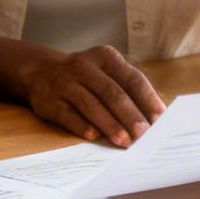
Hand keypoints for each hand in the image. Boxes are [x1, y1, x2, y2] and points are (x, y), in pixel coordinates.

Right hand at [22, 46, 165, 146]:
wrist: (39, 71)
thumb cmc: (84, 77)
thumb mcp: (104, 72)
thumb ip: (127, 90)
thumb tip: (154, 119)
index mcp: (105, 57)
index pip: (131, 78)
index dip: (147, 99)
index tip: (160, 119)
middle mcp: (84, 67)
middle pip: (112, 93)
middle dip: (130, 115)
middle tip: (144, 134)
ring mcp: (64, 83)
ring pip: (91, 105)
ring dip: (110, 125)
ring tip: (124, 141)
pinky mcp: (48, 101)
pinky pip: (67, 115)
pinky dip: (82, 126)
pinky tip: (94, 137)